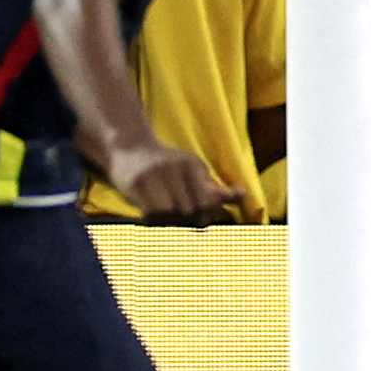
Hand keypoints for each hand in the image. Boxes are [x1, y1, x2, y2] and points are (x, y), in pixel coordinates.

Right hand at [107, 134, 237, 221]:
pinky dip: (155, 220)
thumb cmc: (167, 163)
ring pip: (170, 213)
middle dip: (191, 219)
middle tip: (187, 222)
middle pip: (189, 209)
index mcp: (191, 164)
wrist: (129, 148)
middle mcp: (173, 168)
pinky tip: (155, 217)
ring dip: (172, 221)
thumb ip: (214, 186)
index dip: (208, 214)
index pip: (206, 200)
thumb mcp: (193, 168)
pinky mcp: (135, 185)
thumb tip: (242, 195)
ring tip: (171, 220)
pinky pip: (150, 213)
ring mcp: (152, 176)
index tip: (204, 218)